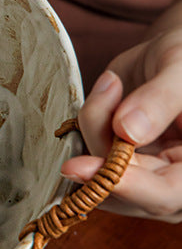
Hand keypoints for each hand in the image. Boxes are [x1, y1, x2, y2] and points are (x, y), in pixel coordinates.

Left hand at [61, 17, 181, 220]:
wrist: (173, 53)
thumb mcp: (180, 72)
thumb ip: (159, 100)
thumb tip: (126, 131)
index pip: (167, 194)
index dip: (132, 187)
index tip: (93, 169)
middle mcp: (173, 176)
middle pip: (129, 195)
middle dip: (100, 168)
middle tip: (76, 152)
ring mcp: (144, 170)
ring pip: (102, 173)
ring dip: (95, 129)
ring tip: (112, 84)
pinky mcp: (117, 157)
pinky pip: (89, 152)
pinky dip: (89, 123)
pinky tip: (106, 92)